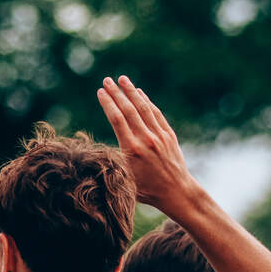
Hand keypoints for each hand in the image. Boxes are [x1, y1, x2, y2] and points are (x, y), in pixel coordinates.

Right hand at [96, 76, 198, 214]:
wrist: (176, 192)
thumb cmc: (146, 191)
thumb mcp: (124, 180)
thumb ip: (113, 162)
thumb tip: (94, 152)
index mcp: (132, 150)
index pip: (117, 119)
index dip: (108, 103)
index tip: (100, 92)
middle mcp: (146, 139)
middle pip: (128, 110)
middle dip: (116, 93)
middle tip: (106, 80)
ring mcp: (159, 135)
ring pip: (143, 108)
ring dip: (132, 91)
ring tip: (122, 79)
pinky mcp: (169, 135)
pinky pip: (156, 113)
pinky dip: (147, 101)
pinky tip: (139, 92)